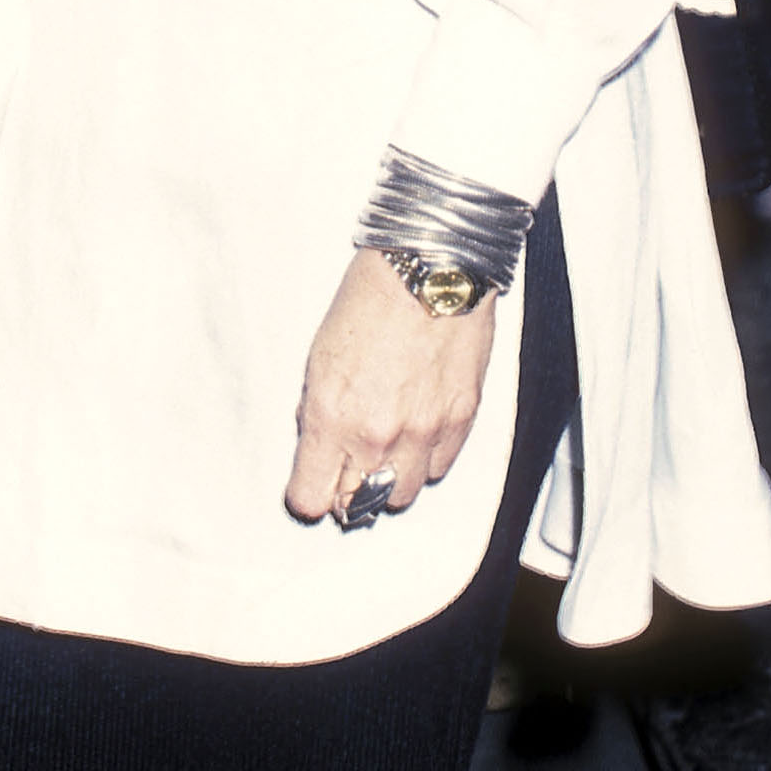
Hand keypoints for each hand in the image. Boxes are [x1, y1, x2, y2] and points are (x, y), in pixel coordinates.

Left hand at [284, 250, 495, 525]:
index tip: (311, 480)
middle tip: (348, 457)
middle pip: (359, 505)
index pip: (311, 498)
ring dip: (390, 478)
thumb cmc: (369, 298)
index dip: (308, 493)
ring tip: (385, 443)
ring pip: (403, 496)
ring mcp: (424, 431)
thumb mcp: (319, 355)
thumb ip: (318, 411)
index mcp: (331, 416)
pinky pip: (439, 468)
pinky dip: (426, 457)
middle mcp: (377, 434)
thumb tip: (321, 447)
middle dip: (348, 485)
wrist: (430, 265)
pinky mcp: (461, 420)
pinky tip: (417, 426)